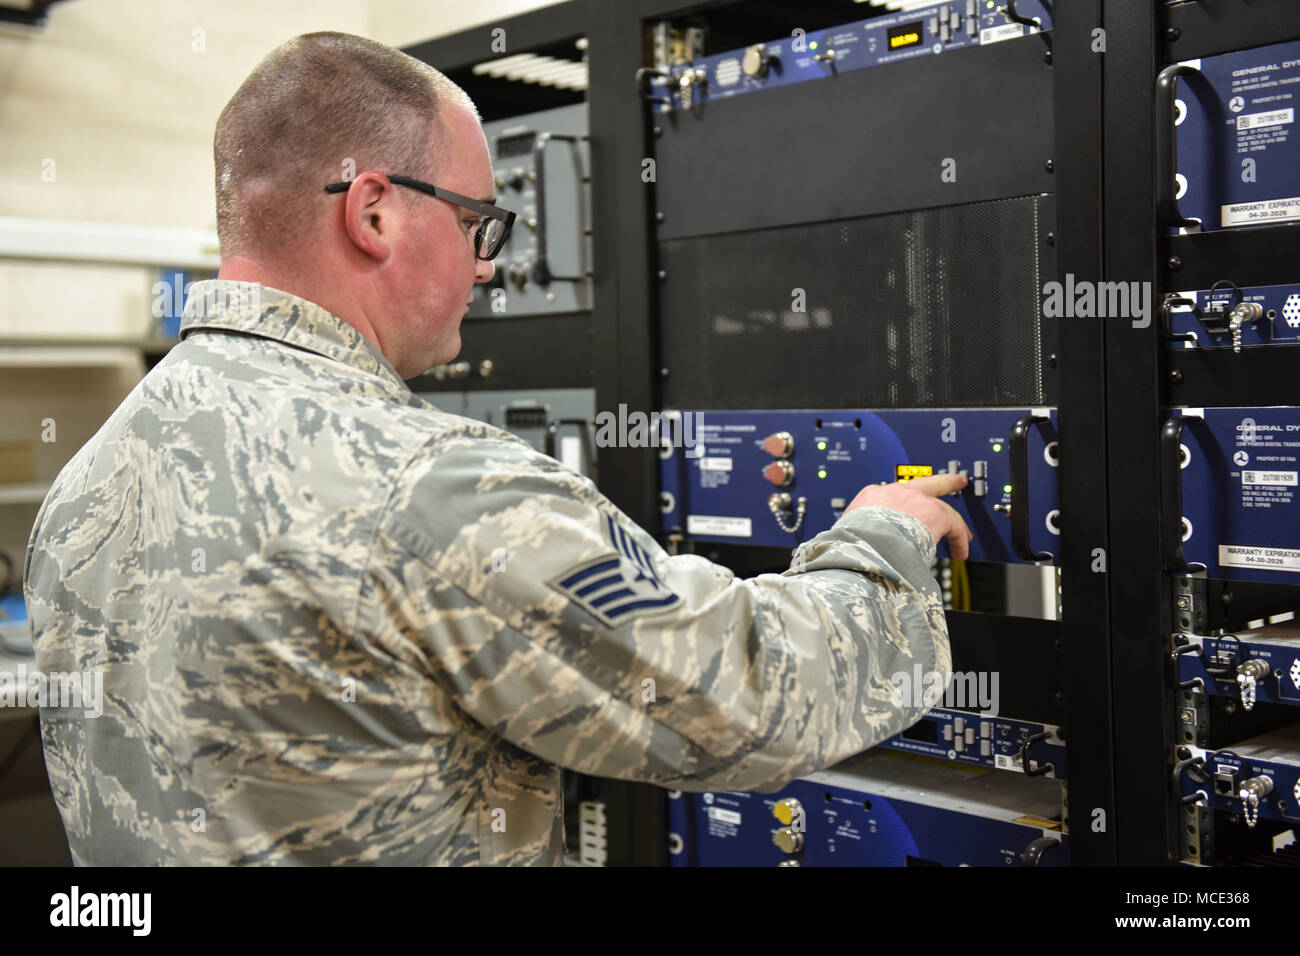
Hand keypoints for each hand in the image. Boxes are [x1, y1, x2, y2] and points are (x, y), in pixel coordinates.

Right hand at [844, 474, 973, 558]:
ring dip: (955, 521)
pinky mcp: (933, 512)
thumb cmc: (851, 544)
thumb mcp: (848, 535)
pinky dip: (959, 539)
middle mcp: (895, 493)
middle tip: (955, 481)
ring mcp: (915, 500)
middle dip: (942, 482)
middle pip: (925, 483)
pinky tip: (960, 552)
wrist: (861, 544)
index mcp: (871, 497)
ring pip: (942, 505)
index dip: (902, 507)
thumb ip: (857, 538)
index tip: (907, 516)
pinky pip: (954, 525)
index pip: (890, 496)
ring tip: (963, 535)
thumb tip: (857, 554)